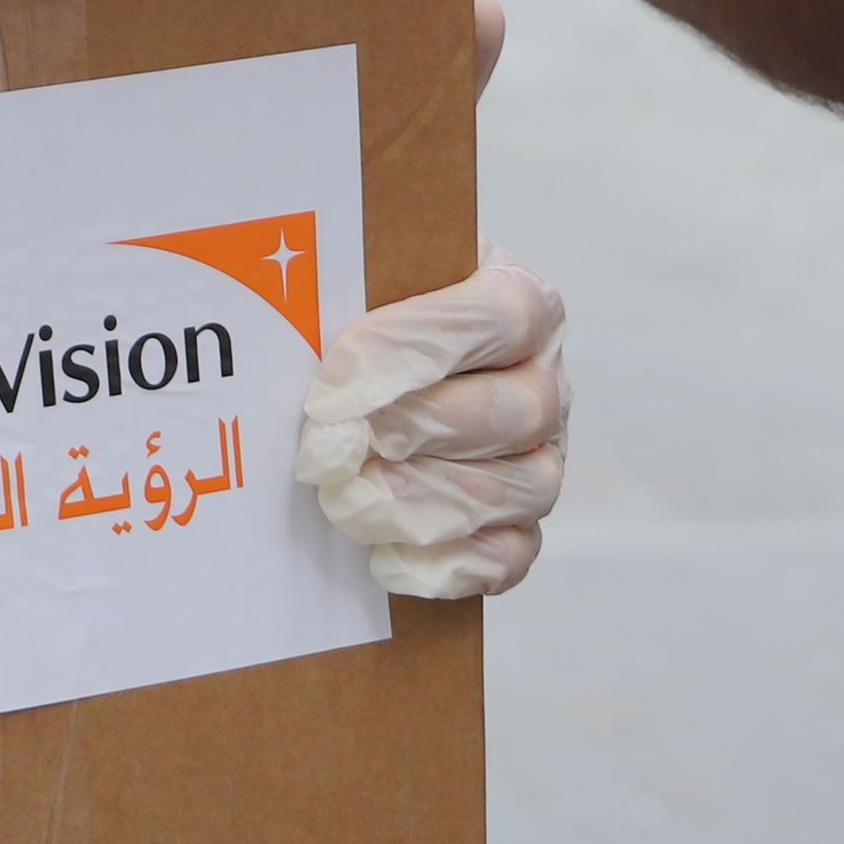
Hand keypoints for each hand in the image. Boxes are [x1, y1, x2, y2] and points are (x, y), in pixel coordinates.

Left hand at [298, 247, 566, 595]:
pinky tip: (383, 558)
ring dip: (421, 502)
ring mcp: (540, 457)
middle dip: (411, 435)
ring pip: (521, 488)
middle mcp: (544, 380)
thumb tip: (298, 320)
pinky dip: (449, 565)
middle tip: (330, 454)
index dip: (412, 354)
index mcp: (521, 301)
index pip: (500, 316)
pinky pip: (510, 555)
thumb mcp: (370, 278)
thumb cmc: (371, 314)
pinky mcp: (520, 524)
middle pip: (513, 411)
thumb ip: (352, 289)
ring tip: (345, 503)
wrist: (376, 374)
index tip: (331, 392)